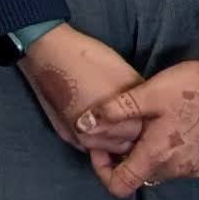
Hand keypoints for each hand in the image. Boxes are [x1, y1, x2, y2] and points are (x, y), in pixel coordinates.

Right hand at [13, 26, 146, 161]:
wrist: (47, 50)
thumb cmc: (90, 59)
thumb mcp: (128, 75)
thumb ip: (141, 99)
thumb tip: (151, 110)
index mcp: (117, 124)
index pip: (142, 136)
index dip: (147, 125)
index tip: (149, 116)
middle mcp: (97, 138)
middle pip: (124, 146)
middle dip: (130, 134)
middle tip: (133, 117)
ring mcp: (78, 138)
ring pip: (104, 148)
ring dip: (112, 138)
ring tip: (115, 120)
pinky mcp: (64, 134)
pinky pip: (87, 144)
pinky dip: (95, 137)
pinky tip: (97, 121)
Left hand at [87, 43, 198, 198]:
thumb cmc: (193, 86)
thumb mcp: (147, 93)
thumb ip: (112, 111)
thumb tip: (82, 125)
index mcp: (158, 156)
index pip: (120, 185)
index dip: (103, 170)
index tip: (102, 147)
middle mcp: (182, 170)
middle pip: (144, 174)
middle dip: (131, 156)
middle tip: (131, 126)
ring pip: (169, 170)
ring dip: (158, 154)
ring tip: (159, 123)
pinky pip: (192, 165)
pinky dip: (182, 152)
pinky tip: (185, 126)